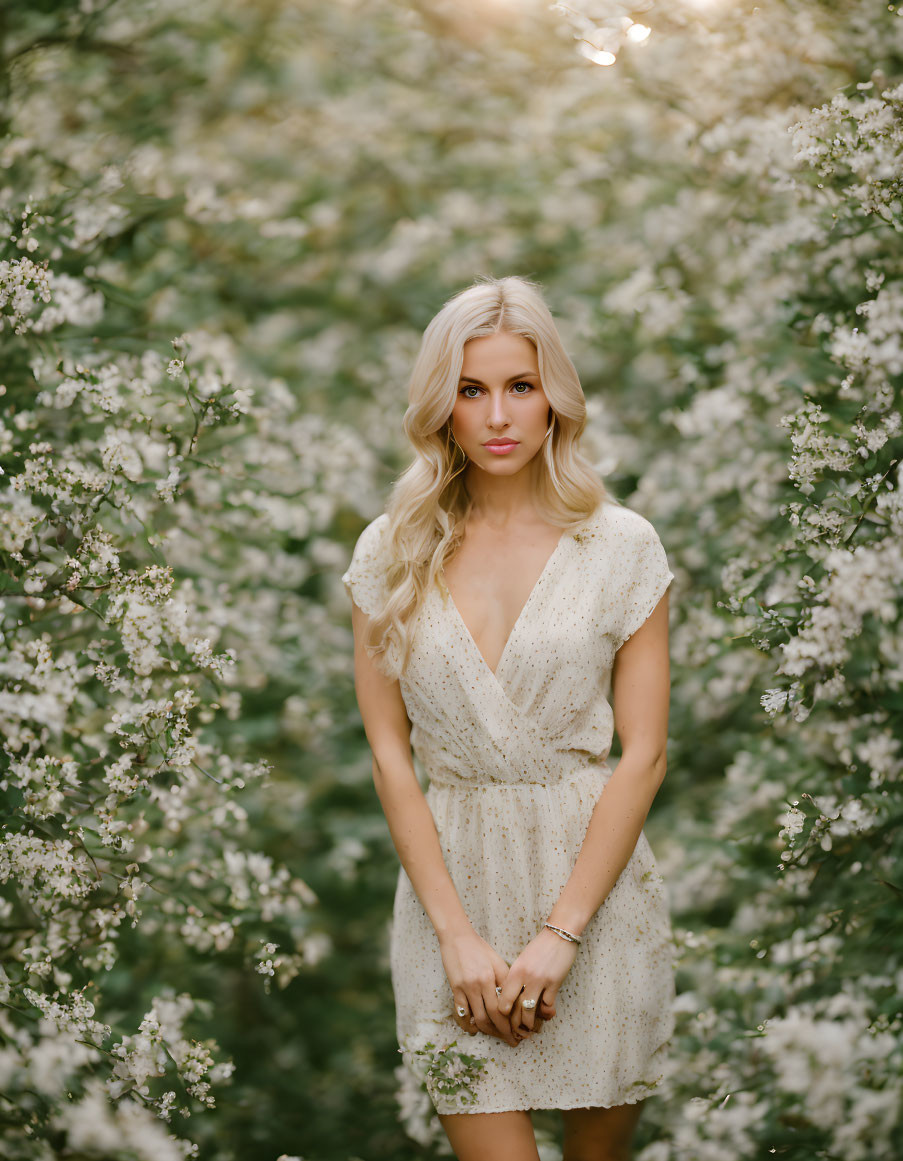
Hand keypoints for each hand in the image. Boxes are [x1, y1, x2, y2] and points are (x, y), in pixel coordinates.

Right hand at [439, 927, 523, 1047]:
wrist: (457, 937)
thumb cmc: (479, 948)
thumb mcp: (497, 961)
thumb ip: (505, 980)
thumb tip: (514, 1000)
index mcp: (491, 977)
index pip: (503, 1008)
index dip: (511, 1023)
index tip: (518, 1031)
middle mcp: (479, 985)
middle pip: (491, 1017)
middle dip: (502, 1032)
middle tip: (512, 1040)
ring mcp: (465, 988)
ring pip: (477, 1018)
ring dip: (487, 1031)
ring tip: (496, 1036)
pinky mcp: (454, 989)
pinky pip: (460, 1013)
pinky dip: (467, 1025)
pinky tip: (473, 1029)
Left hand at [497, 927, 578, 1036]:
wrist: (559, 933)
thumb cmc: (539, 947)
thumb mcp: (522, 960)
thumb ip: (516, 977)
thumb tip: (511, 997)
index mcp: (514, 970)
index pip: (503, 998)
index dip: (501, 1014)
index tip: (503, 1021)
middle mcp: (525, 977)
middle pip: (515, 1008)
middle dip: (514, 1024)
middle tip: (516, 1032)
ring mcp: (540, 981)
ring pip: (530, 1011)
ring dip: (529, 1023)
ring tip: (530, 1029)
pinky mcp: (554, 983)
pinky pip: (548, 1006)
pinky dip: (546, 1014)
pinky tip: (546, 1015)